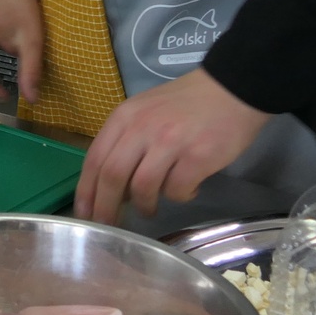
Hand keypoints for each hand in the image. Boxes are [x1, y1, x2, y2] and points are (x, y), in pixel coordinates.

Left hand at [73, 69, 271, 224]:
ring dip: (145, 206)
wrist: (231, 88)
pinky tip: (187, 188)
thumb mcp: (144, 112)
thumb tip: (111, 186)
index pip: (94, 159)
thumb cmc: (184, 104)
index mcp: (124, 117)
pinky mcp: (197, 157)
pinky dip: (179, 197)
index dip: (86, 191)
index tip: (85, 214)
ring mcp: (170, 142)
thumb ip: (125, 142)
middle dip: (106, 208)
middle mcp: (142, 128)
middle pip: (112, 176)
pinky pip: (177, 191)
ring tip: (151, 208)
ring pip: (142, 189)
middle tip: (110, 226)